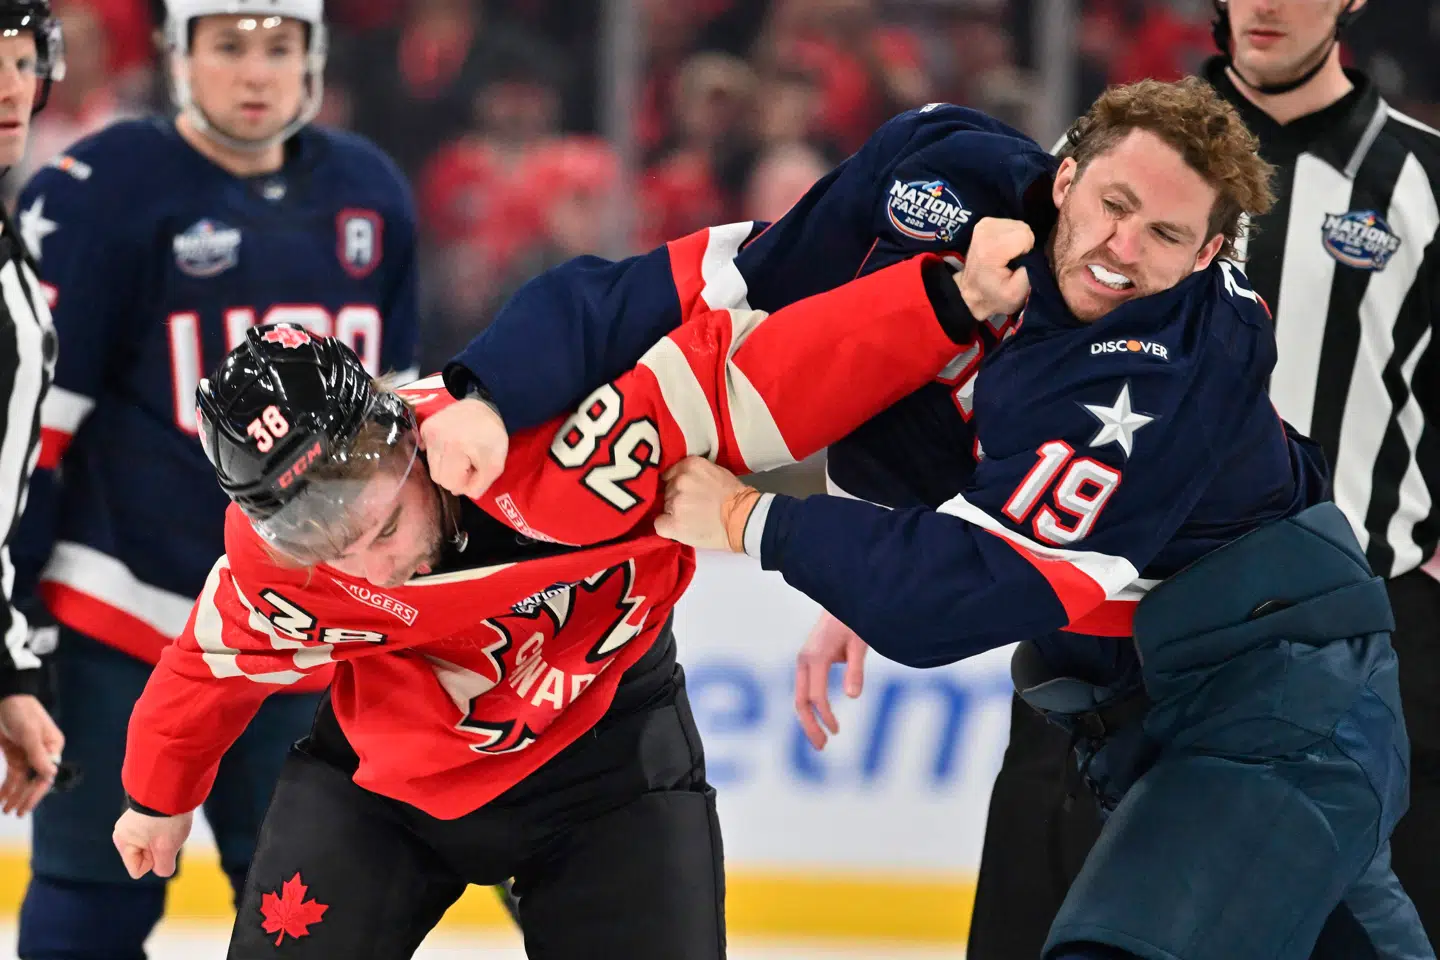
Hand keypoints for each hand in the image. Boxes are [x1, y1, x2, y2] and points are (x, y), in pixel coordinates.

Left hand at [0, 693, 63, 815]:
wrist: (5, 698)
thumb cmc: (20, 711)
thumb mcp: (29, 732)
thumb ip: (38, 754)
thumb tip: (50, 774)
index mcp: (52, 747)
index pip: (45, 775)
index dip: (35, 793)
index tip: (23, 807)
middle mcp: (42, 753)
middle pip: (34, 780)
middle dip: (24, 797)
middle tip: (13, 813)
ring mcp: (27, 753)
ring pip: (22, 779)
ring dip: (14, 794)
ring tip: (5, 810)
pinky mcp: (14, 753)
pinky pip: (12, 773)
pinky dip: (6, 785)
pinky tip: (1, 796)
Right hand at [113, 807, 193, 878]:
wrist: (173, 786)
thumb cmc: (167, 819)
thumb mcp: (167, 848)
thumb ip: (163, 866)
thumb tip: (163, 869)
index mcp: (122, 842)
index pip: (138, 870)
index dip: (153, 861)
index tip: (159, 844)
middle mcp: (123, 833)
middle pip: (144, 857)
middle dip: (159, 850)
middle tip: (166, 832)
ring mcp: (133, 823)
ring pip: (152, 845)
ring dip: (164, 838)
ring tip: (169, 823)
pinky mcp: (145, 815)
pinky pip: (156, 833)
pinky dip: (165, 828)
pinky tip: (170, 818)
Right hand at [419, 397, 507, 499]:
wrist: (482, 406)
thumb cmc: (491, 436)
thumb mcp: (495, 465)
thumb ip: (479, 486)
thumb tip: (461, 492)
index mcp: (455, 448)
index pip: (450, 483)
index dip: (464, 483)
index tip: (475, 470)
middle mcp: (436, 439)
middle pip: (438, 477)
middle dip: (453, 476)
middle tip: (468, 463)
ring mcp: (428, 432)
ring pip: (431, 466)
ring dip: (446, 465)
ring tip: (460, 454)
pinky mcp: (424, 428)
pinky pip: (426, 452)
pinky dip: (438, 454)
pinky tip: (450, 446)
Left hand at [654, 457, 759, 551]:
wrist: (744, 519)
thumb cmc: (735, 496)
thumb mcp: (716, 471)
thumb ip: (695, 472)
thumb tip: (680, 479)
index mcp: (690, 465)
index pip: (669, 474)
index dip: (676, 484)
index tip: (686, 492)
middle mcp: (679, 481)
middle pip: (667, 491)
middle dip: (676, 498)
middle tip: (694, 507)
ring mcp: (675, 502)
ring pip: (664, 507)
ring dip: (674, 513)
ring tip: (693, 519)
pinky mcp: (673, 523)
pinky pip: (659, 524)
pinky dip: (667, 527)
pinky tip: (680, 528)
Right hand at [795, 612, 869, 749]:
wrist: (844, 599)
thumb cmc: (854, 620)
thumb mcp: (859, 644)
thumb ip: (855, 670)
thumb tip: (853, 696)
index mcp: (815, 657)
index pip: (816, 696)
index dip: (825, 716)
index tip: (836, 731)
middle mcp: (804, 660)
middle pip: (800, 701)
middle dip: (810, 725)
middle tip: (822, 747)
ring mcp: (803, 661)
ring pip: (799, 697)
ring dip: (808, 721)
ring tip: (821, 741)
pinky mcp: (807, 662)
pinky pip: (804, 690)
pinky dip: (810, 709)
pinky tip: (820, 720)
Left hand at [956, 217, 1033, 318]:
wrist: (972, 292)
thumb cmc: (995, 296)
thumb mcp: (1016, 294)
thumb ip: (1030, 272)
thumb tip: (1034, 253)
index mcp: (991, 248)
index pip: (1025, 236)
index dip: (1027, 251)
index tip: (1017, 264)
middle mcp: (985, 230)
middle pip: (1023, 228)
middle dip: (1023, 245)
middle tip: (1013, 261)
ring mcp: (984, 224)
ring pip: (1019, 225)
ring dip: (1017, 241)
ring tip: (1007, 257)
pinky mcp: (985, 222)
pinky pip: (1012, 224)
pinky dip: (1011, 237)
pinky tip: (1003, 250)